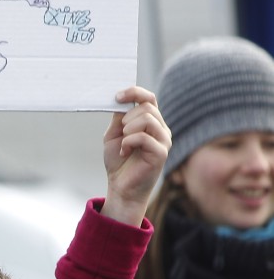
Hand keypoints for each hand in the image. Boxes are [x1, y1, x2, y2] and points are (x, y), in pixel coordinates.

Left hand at [100, 86, 171, 225]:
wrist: (121, 186)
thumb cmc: (119, 161)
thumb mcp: (114, 134)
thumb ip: (119, 117)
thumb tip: (120, 99)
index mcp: (151, 122)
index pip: (149, 98)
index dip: (134, 92)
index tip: (117, 97)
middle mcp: (161, 129)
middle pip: (147, 107)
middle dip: (127, 117)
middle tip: (120, 133)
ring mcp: (164, 140)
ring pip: (147, 119)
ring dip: (128, 129)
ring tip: (124, 143)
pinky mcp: (161, 153)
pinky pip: (143, 137)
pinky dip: (128, 142)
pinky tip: (125, 152)